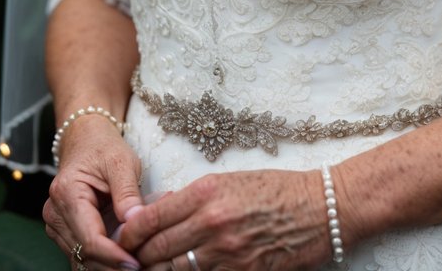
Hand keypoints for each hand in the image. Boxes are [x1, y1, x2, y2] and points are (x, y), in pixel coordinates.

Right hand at [43, 116, 143, 270]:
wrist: (86, 139)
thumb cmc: (104, 147)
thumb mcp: (122, 162)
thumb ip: (127, 192)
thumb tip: (135, 222)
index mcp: (67, 193)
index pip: (90, 239)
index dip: (114, 255)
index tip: (137, 262)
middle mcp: (55, 213)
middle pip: (85, 254)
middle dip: (113, 264)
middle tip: (144, 265)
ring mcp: (56, 224)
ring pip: (82, 258)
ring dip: (108, 264)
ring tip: (138, 262)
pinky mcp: (63, 231)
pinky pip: (82, 253)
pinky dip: (103, 259)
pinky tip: (123, 258)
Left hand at [119, 168, 332, 270]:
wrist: (319, 208)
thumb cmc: (275, 188)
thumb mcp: (230, 180)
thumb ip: (191, 196)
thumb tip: (156, 209)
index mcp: (206, 191)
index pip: (151, 217)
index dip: (129, 234)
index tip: (121, 239)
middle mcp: (212, 221)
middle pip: (156, 250)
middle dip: (137, 258)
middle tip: (127, 260)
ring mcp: (226, 251)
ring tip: (149, 269)